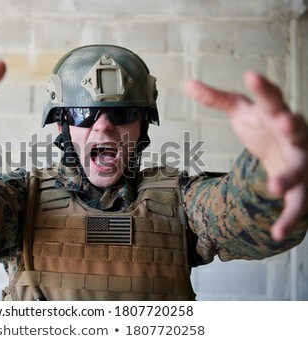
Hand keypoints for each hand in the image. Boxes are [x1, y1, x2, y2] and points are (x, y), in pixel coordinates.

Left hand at [185, 71, 307, 240]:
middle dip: (291, 126)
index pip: (271, 97)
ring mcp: (299, 159)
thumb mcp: (240, 111)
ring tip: (274, 186)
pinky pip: (297, 202)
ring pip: (299, 168)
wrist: (285, 150)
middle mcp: (293, 134)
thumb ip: (216, 98)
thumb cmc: (262, 125)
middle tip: (285, 122)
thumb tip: (187, 83)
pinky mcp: (300, 184)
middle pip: (295, 129)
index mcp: (276, 113)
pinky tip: (277, 233)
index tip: (252, 75)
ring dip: (289, 176)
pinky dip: (289, 218)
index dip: (264, 88)